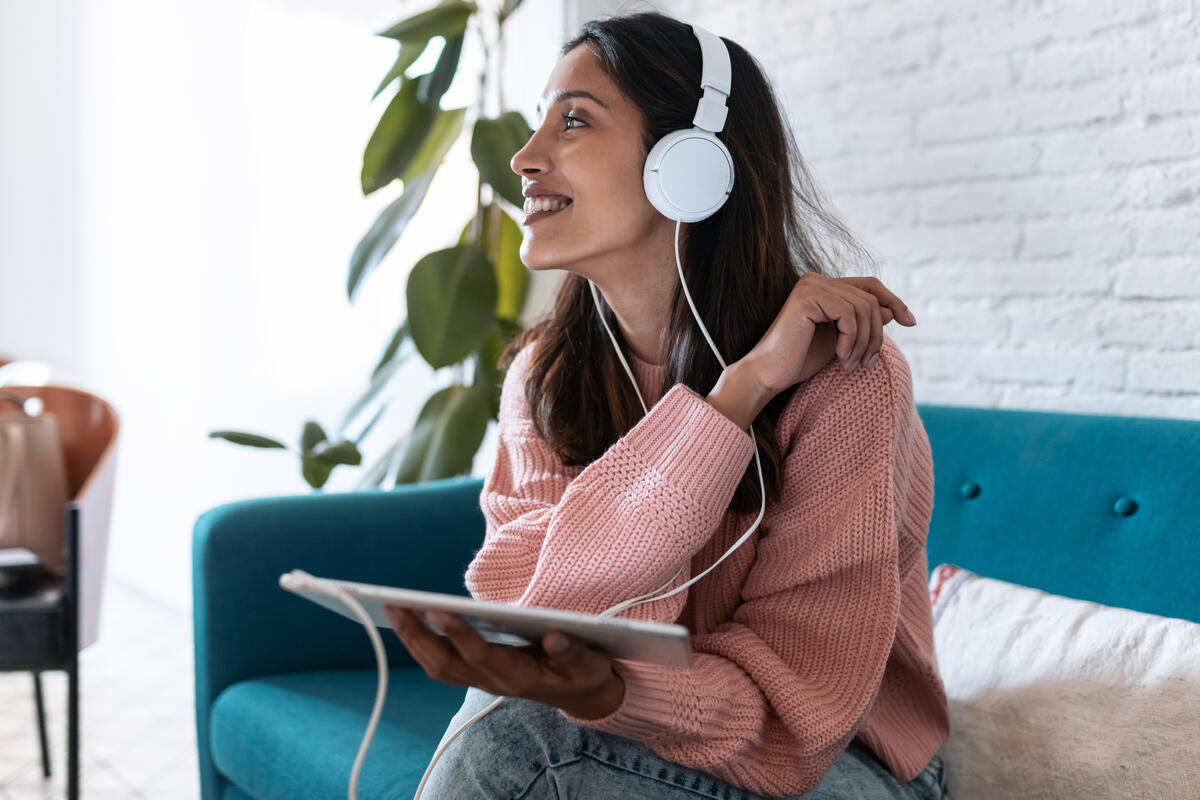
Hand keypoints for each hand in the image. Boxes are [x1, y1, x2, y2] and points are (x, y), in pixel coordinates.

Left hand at [384, 606, 624, 718]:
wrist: (580, 692)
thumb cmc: (583, 672)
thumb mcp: (588, 662)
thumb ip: (573, 652)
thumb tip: (555, 636)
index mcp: (519, 677)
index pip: (481, 656)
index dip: (458, 634)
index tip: (437, 609)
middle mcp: (494, 682)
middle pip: (446, 664)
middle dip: (418, 636)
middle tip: (394, 605)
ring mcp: (482, 680)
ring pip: (437, 666)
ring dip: (413, 639)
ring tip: (393, 608)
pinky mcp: (477, 673)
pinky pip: (440, 663)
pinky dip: (421, 643)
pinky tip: (410, 620)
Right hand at [742, 274, 915, 398]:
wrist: (769, 374)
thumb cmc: (800, 360)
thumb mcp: (841, 341)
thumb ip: (862, 324)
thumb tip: (892, 311)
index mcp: (823, 287)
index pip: (870, 286)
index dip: (894, 301)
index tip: (911, 323)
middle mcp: (816, 280)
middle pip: (870, 299)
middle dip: (876, 335)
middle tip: (867, 364)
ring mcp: (811, 285)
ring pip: (864, 307)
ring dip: (865, 342)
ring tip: (852, 365)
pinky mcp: (807, 296)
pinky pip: (849, 313)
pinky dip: (852, 339)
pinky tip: (841, 358)